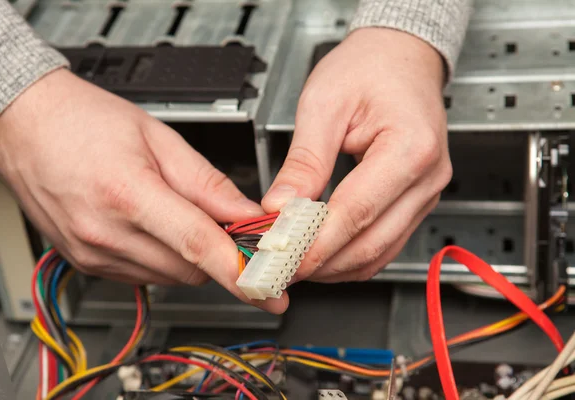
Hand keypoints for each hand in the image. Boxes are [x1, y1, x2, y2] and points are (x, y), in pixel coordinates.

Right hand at [0, 69, 287, 312]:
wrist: (26, 127)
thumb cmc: (85, 122)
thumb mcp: (158, 138)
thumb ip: (207, 182)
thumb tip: (246, 212)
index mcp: (128, 193)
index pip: (198, 245)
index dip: (240, 272)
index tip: (269, 291)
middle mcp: (106, 233)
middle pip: (190, 268)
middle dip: (220, 254)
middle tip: (232, 229)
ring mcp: (93, 253)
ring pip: (170, 277)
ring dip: (191, 256)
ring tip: (183, 215)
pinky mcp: (87, 264)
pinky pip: (145, 275)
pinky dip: (164, 258)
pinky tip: (157, 226)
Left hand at [262, 28, 451, 282]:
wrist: (401, 57)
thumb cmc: (369, 69)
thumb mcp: (323, 104)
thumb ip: (304, 161)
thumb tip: (280, 206)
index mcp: (410, 147)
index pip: (356, 212)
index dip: (315, 243)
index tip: (281, 258)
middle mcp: (427, 178)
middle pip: (371, 243)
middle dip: (320, 263)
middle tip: (279, 268)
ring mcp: (426, 194)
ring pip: (379, 253)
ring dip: (334, 266)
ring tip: (294, 264)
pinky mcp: (416, 202)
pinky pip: (384, 244)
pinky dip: (350, 256)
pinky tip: (321, 253)